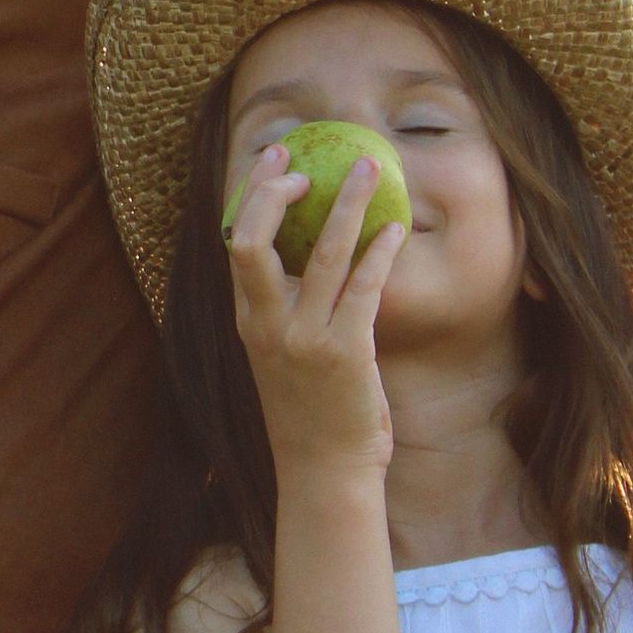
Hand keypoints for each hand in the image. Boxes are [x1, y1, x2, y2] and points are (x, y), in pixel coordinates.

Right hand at [225, 145, 406, 487]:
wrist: (324, 472)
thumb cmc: (311, 414)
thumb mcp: (281, 357)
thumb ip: (287, 311)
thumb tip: (312, 260)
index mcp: (248, 322)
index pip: (236, 242)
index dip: (254, 193)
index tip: (276, 159)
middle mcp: (267, 325)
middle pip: (254, 240)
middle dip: (279, 191)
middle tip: (310, 161)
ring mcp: (304, 339)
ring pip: (320, 254)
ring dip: (346, 205)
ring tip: (367, 170)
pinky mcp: (346, 352)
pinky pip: (363, 289)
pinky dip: (380, 253)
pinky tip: (395, 230)